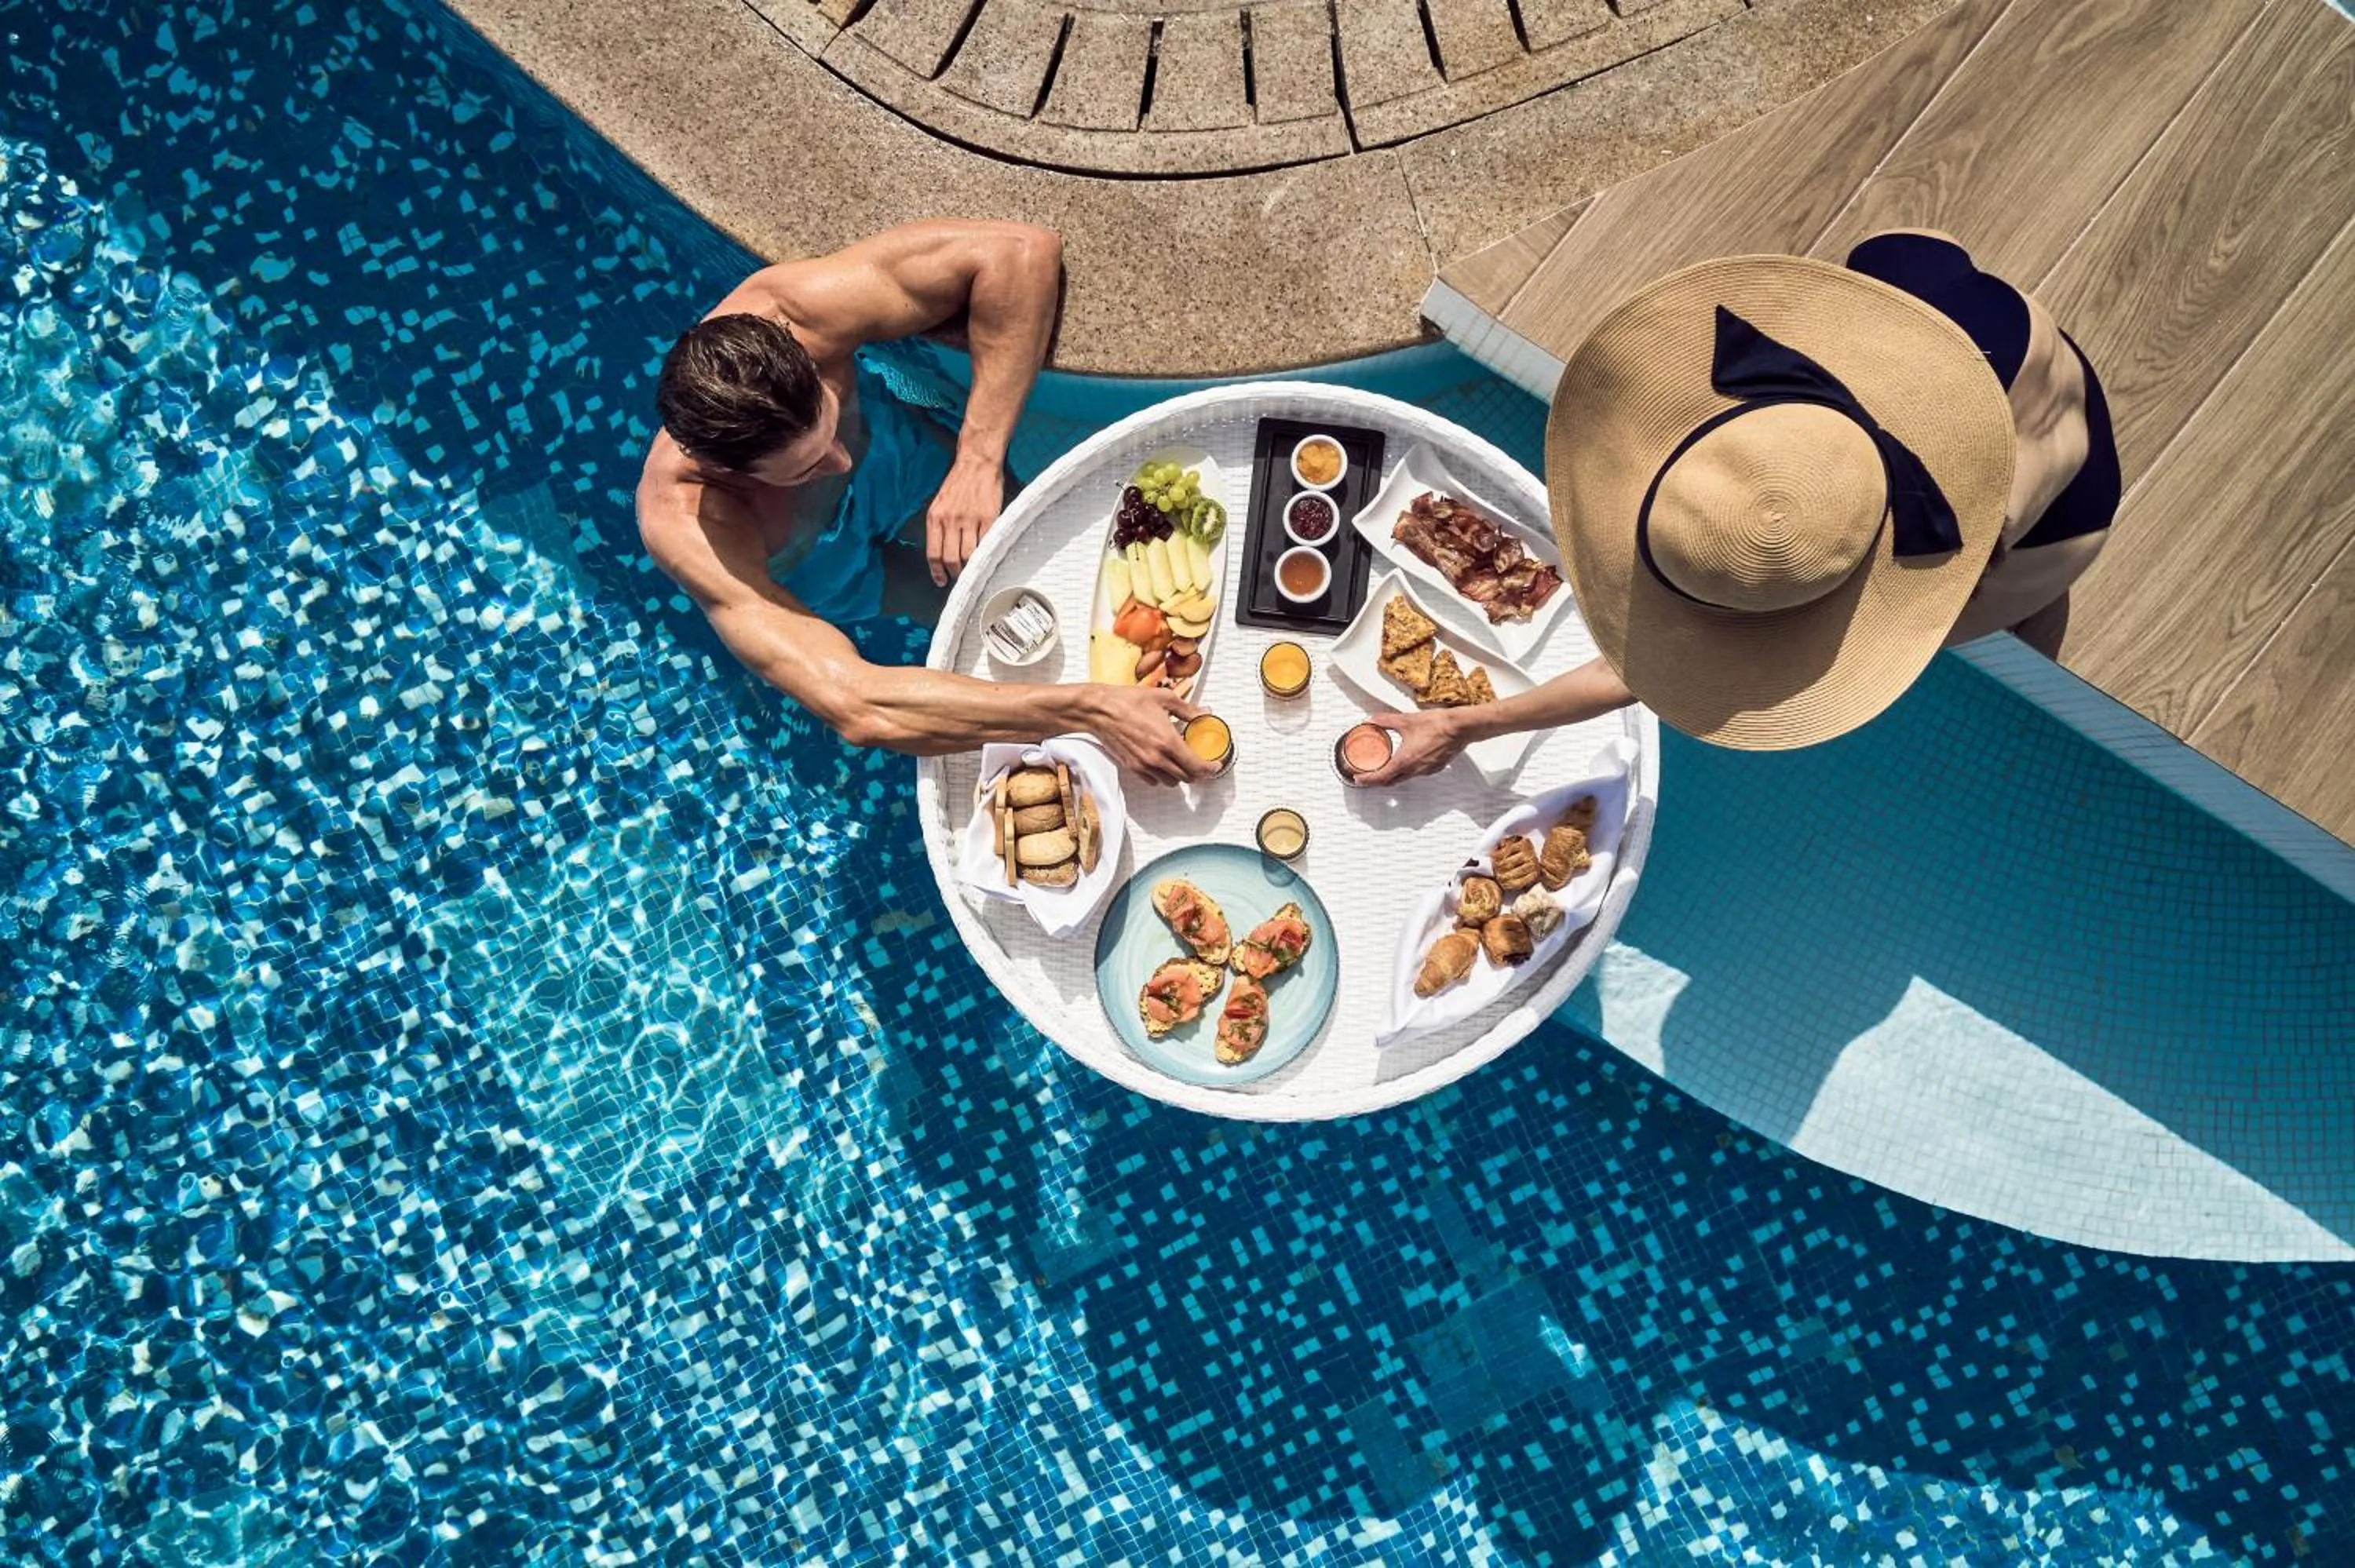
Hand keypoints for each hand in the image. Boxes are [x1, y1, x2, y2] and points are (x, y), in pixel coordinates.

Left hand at [926, 455, 1003, 585]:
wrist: (977, 462)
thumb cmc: (959, 483)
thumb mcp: (940, 503)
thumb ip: (940, 527)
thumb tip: (942, 553)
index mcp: (935, 517)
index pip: (933, 553)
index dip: (937, 571)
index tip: (941, 581)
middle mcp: (951, 520)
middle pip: (951, 558)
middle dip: (955, 573)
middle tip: (959, 576)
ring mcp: (970, 519)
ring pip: (969, 555)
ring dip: (970, 566)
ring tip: (973, 568)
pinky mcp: (989, 517)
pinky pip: (986, 543)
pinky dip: (985, 553)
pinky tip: (985, 557)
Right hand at [1082, 684, 1216, 786]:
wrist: (1099, 710)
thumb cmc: (1128, 701)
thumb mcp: (1164, 698)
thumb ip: (1188, 709)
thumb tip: (1205, 712)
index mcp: (1168, 741)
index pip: (1196, 766)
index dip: (1210, 769)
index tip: (1214, 765)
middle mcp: (1157, 758)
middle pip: (1186, 778)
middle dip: (1197, 772)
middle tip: (1201, 763)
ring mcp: (1143, 765)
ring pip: (1170, 782)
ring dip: (1180, 775)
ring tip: (1181, 762)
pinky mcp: (1132, 767)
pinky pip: (1153, 781)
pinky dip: (1162, 776)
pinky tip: (1163, 763)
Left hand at [1353, 707, 1467, 785]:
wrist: (1461, 727)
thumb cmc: (1438, 725)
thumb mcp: (1406, 720)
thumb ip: (1385, 720)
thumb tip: (1372, 720)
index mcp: (1405, 761)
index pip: (1381, 777)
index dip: (1367, 780)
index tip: (1359, 778)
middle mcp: (1416, 769)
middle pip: (1391, 781)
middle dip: (1378, 780)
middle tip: (1368, 776)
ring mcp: (1427, 770)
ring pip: (1405, 778)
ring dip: (1393, 776)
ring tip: (1386, 767)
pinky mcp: (1436, 767)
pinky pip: (1418, 773)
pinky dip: (1408, 770)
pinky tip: (1408, 760)